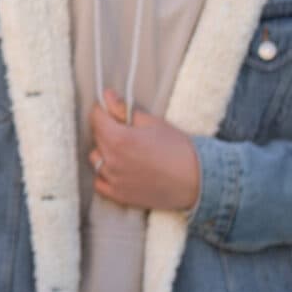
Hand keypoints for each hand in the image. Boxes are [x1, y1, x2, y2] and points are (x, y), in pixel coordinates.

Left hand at [88, 90, 200, 212]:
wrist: (196, 179)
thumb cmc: (177, 147)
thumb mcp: (152, 122)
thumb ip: (124, 109)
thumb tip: (106, 96)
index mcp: (118, 138)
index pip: (96, 117)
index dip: (103, 110)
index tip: (112, 110)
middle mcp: (111, 160)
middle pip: (96, 137)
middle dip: (107, 129)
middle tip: (127, 129)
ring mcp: (113, 179)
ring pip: (96, 159)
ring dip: (105, 152)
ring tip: (125, 150)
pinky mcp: (119, 195)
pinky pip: (99, 182)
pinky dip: (105, 174)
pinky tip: (119, 169)